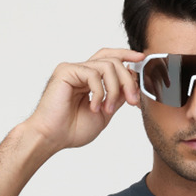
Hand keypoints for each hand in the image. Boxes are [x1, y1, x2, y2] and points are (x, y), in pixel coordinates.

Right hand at [23, 47, 144, 151]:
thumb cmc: (73, 130)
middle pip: (113, 60)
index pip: (111, 59)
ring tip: (108, 109)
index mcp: (90, 79)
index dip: (127, 56)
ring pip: (106, 66)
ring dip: (115, 89)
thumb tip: (133, 82)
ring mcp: (74, 69)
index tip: (143, 60)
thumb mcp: (106, 112)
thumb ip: (118, 97)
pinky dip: (99, 92)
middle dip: (128, 80)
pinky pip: (93, 74)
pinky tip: (94, 107)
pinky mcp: (66, 71)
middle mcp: (82, 71)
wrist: (52, 138)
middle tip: (133, 101)